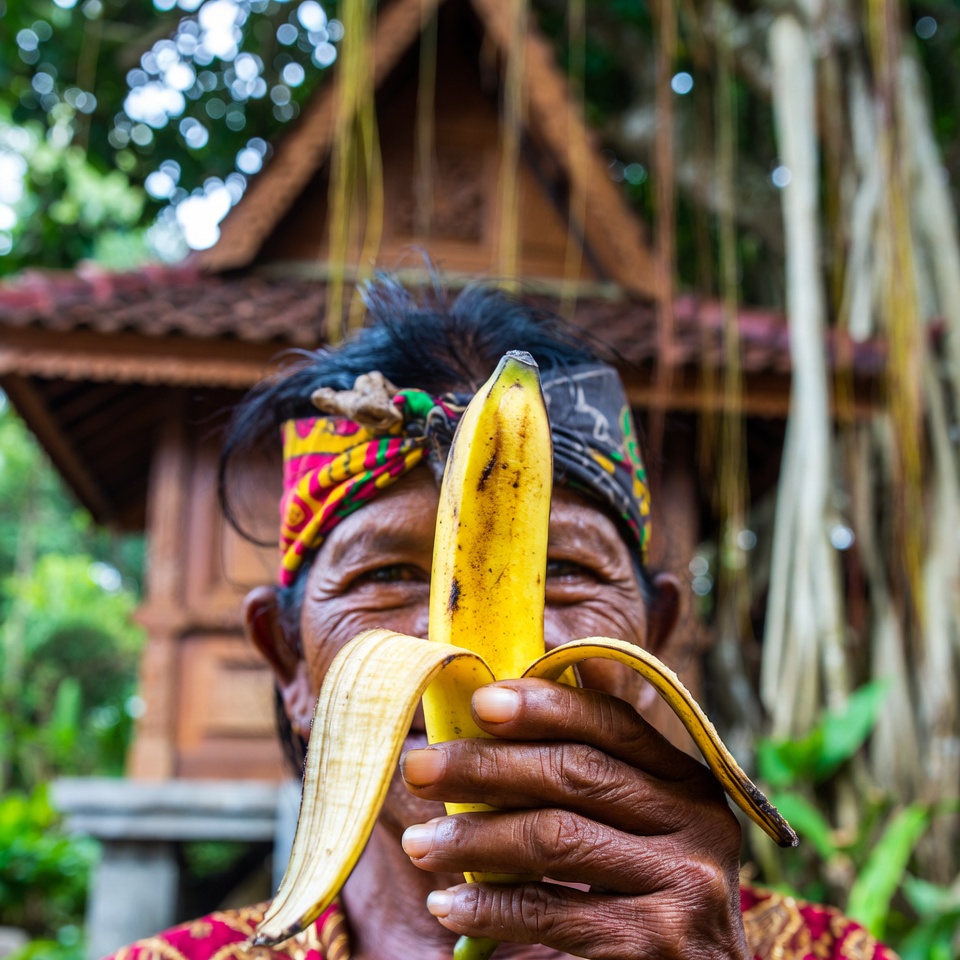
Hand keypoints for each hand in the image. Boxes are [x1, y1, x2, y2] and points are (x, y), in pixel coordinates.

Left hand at [400, 678, 750, 959]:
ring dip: (474, 838)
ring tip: (420, 842)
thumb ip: (598, 763)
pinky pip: (550, 911)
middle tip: (419, 770)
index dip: (545, 705)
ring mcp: (683, 883)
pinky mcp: (655, 942)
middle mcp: (696, 823)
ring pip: (555, 839)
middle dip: (488, 767)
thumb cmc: (649, 896)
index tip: (480, 701)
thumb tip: (535, 674)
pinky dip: (489, 906)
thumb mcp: (643, 822)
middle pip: (575, 774)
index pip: (612, 722)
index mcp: (686, 781)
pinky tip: (447, 904)